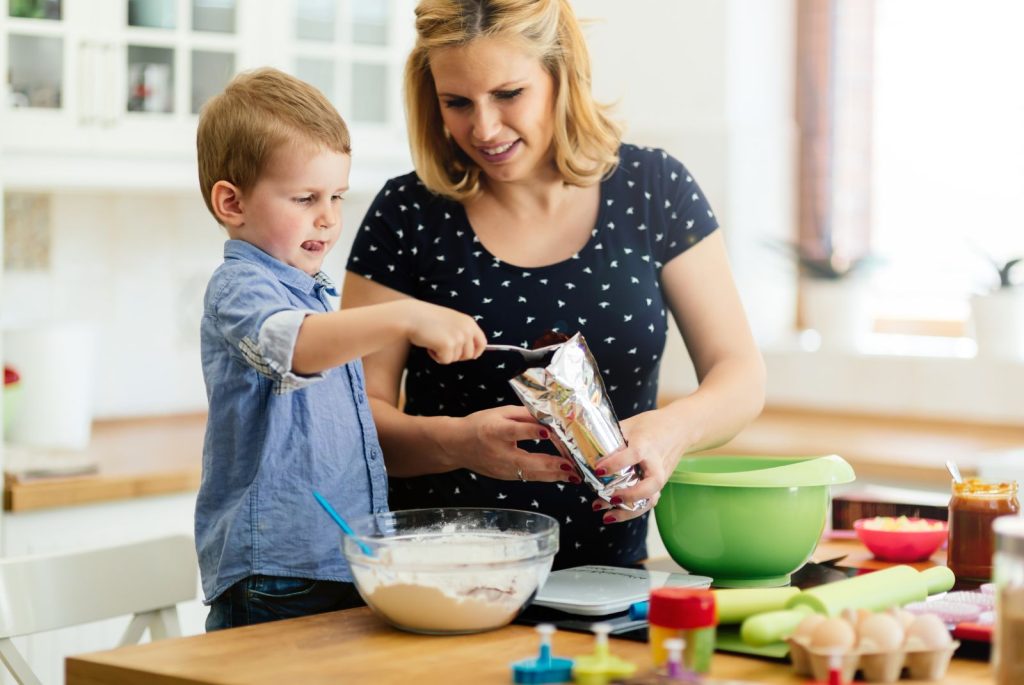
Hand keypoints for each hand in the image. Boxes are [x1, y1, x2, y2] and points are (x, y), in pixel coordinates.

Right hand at [402, 300, 485, 363]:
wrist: (411, 316)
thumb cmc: (428, 320)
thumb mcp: (451, 322)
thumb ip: (462, 333)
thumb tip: (472, 354)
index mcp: (469, 322)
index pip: (482, 343)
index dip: (476, 352)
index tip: (470, 357)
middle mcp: (467, 329)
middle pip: (469, 355)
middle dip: (456, 355)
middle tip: (441, 346)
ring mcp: (458, 337)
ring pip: (455, 359)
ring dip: (444, 354)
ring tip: (434, 341)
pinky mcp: (448, 345)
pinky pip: (445, 360)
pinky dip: (436, 357)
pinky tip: (429, 345)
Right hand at [448, 405, 578, 483]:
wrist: (457, 445)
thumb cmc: (480, 425)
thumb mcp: (500, 413)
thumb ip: (524, 415)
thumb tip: (549, 416)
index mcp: (494, 431)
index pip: (515, 432)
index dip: (533, 432)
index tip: (550, 432)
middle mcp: (498, 452)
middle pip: (527, 461)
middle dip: (551, 465)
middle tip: (573, 466)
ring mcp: (501, 468)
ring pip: (530, 474)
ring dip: (553, 476)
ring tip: (574, 476)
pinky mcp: (505, 477)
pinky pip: (528, 477)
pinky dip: (545, 476)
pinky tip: (561, 476)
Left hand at [590, 407, 689, 522]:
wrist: (680, 428)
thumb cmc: (653, 425)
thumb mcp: (630, 424)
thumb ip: (612, 436)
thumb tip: (586, 448)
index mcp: (647, 444)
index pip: (633, 455)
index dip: (615, 463)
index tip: (598, 470)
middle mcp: (656, 463)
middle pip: (650, 485)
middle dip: (629, 495)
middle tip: (609, 497)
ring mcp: (661, 476)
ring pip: (650, 499)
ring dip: (628, 511)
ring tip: (606, 516)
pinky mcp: (660, 484)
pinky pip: (648, 501)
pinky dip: (632, 511)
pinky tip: (613, 514)